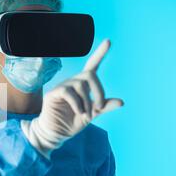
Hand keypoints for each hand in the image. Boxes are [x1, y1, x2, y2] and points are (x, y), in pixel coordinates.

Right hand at [21, 39, 123, 157]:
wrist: (56, 133)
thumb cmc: (71, 122)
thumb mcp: (92, 114)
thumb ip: (104, 107)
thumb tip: (121, 102)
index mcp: (83, 86)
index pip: (92, 65)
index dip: (100, 53)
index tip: (108, 41)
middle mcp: (72, 83)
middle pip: (89, 75)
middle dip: (99, 91)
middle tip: (99, 108)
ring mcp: (62, 87)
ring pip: (80, 85)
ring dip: (88, 102)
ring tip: (86, 115)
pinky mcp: (53, 93)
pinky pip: (68, 92)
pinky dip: (77, 104)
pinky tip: (78, 112)